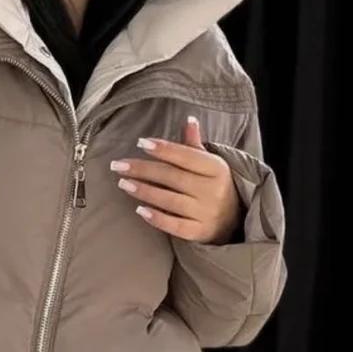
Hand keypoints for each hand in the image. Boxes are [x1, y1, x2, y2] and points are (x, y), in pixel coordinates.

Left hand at [110, 116, 242, 243]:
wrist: (234, 220)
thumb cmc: (214, 185)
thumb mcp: (209, 163)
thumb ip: (194, 145)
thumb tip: (189, 119)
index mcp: (216, 168)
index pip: (187, 156)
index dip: (164, 149)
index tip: (140, 142)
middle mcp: (213, 190)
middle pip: (173, 177)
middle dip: (143, 170)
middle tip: (118, 165)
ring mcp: (207, 213)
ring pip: (171, 200)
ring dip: (144, 191)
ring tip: (123, 184)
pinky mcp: (200, 232)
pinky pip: (175, 226)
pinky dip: (157, 218)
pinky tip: (139, 210)